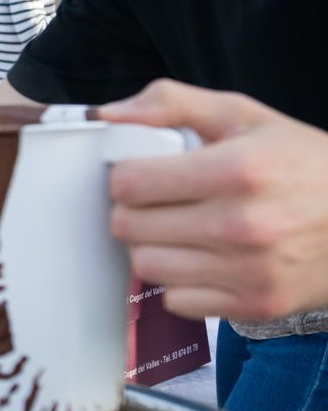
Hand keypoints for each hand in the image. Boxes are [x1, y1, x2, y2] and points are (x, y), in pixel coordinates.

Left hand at [101, 79, 327, 320]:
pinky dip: (180, 282)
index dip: (125, 175)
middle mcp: (243, 225)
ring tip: (178, 229)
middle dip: (133, 210)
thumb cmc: (302, 163)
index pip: (129, 184)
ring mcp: (251, 271)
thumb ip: (171, 104)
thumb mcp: (244, 116)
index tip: (139, 172)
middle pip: (129, 226)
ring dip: (152, 246)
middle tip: (157, 201)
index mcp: (237, 170)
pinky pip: (177, 301)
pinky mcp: (257, 306)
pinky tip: (202, 259)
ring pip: (146, 265)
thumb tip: (107, 114)